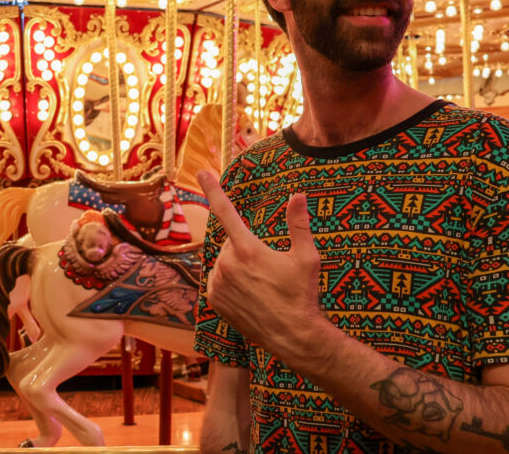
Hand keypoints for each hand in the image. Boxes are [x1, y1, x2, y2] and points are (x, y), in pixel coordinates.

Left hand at [197, 170, 324, 353]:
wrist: (292, 335)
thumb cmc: (302, 295)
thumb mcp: (306, 257)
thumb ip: (299, 224)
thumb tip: (298, 196)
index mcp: (248, 249)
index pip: (226, 211)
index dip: (213, 189)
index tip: (201, 172)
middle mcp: (227, 264)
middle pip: (230, 242)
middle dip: (244, 247)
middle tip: (268, 267)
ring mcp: (218, 283)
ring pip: (223, 261)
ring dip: (236, 265)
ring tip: (260, 284)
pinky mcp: (214, 300)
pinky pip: (217, 280)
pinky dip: (229, 281)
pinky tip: (249, 294)